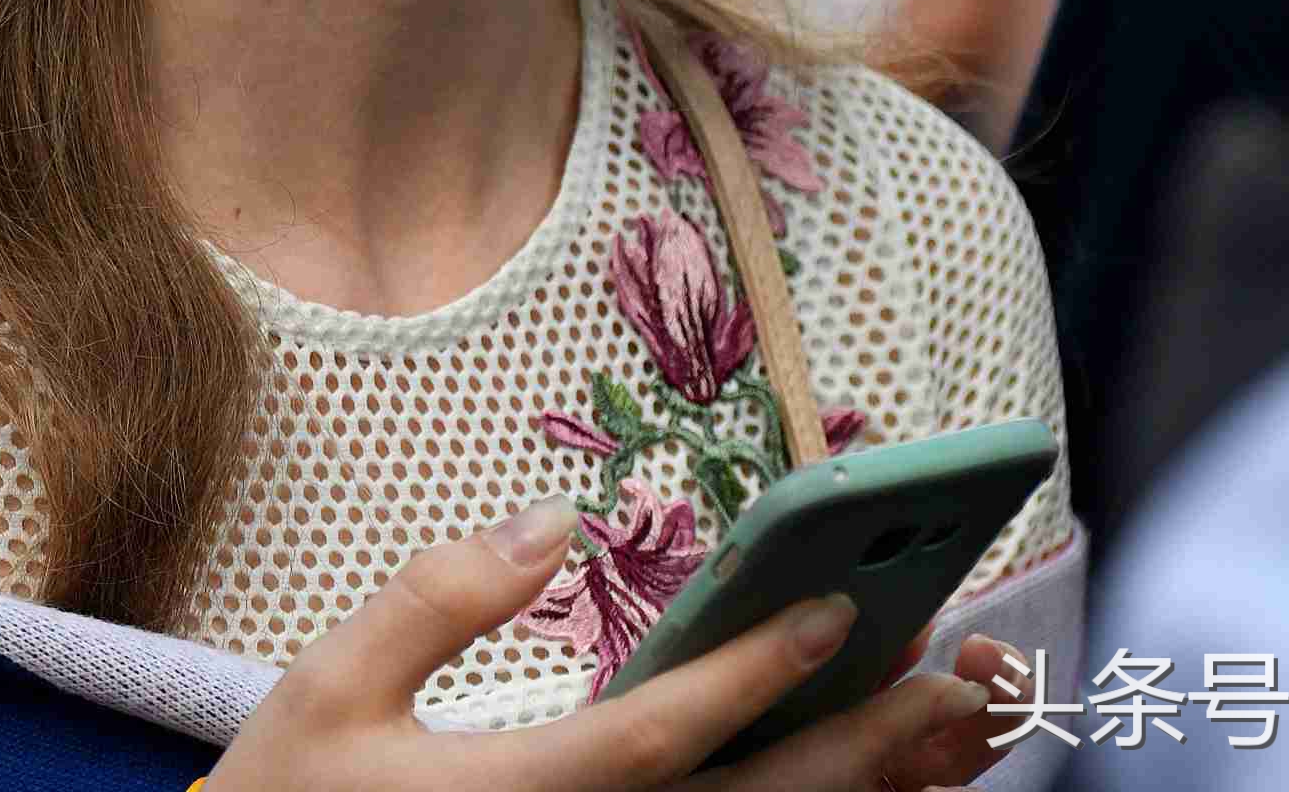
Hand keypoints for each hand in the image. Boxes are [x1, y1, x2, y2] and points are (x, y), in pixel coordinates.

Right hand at [204, 502, 1009, 790]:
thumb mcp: (328, 690)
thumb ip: (436, 602)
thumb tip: (548, 524)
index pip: (660, 735)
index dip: (752, 673)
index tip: (835, 611)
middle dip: (872, 746)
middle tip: (960, 677)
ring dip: (876, 787)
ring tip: (957, 719)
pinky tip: (880, 774)